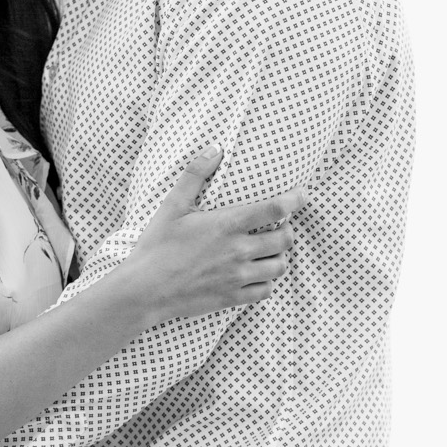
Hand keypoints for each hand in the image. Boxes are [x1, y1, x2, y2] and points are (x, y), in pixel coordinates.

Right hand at [126, 146, 304, 319]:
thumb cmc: (157, 245)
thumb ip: (195, 174)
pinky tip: (257, 275)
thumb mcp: (173, 205)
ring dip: (279, 256)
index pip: (275, 209)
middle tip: (280, 226)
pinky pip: (266, 291)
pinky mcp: (233, 297)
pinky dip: (267, 282)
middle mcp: (239, 251)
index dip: (294, 200)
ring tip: (270, 251)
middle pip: (285, 239)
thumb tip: (215, 148)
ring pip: (280, 266)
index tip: (302, 195)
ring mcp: (238, 276)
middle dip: (287, 230)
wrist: (145, 290)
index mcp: (227, 224)